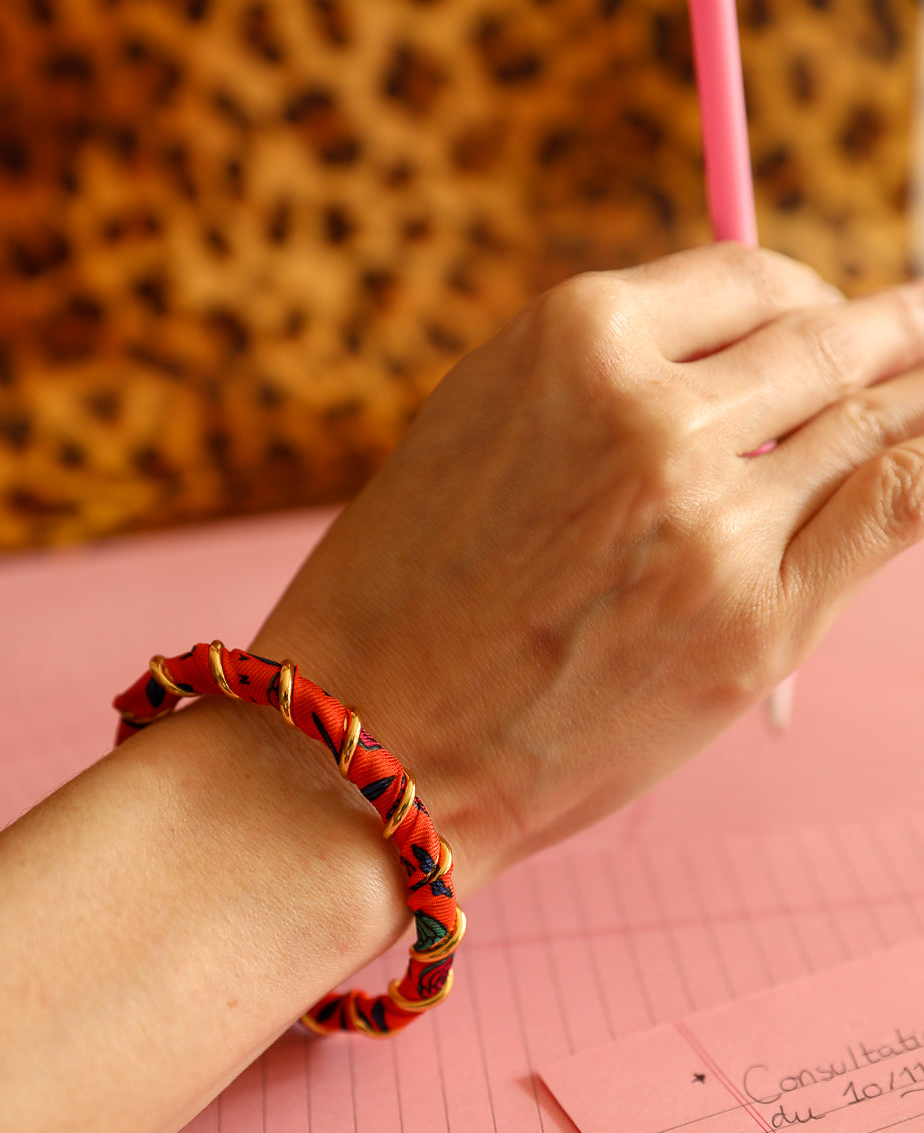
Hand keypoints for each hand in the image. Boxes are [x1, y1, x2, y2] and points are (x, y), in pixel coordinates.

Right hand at [254, 244, 923, 895]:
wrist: (371, 744)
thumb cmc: (402, 599)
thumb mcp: (480, 430)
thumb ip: (602, 383)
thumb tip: (725, 361)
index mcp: (576, 341)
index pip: (744, 280)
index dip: (800, 293)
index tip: (822, 313)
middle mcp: (657, 415)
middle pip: (822, 344)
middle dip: (888, 330)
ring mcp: (716, 522)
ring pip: (869, 424)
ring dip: (914, 397)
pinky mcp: (756, 625)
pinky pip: (887, 512)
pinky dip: (923, 472)